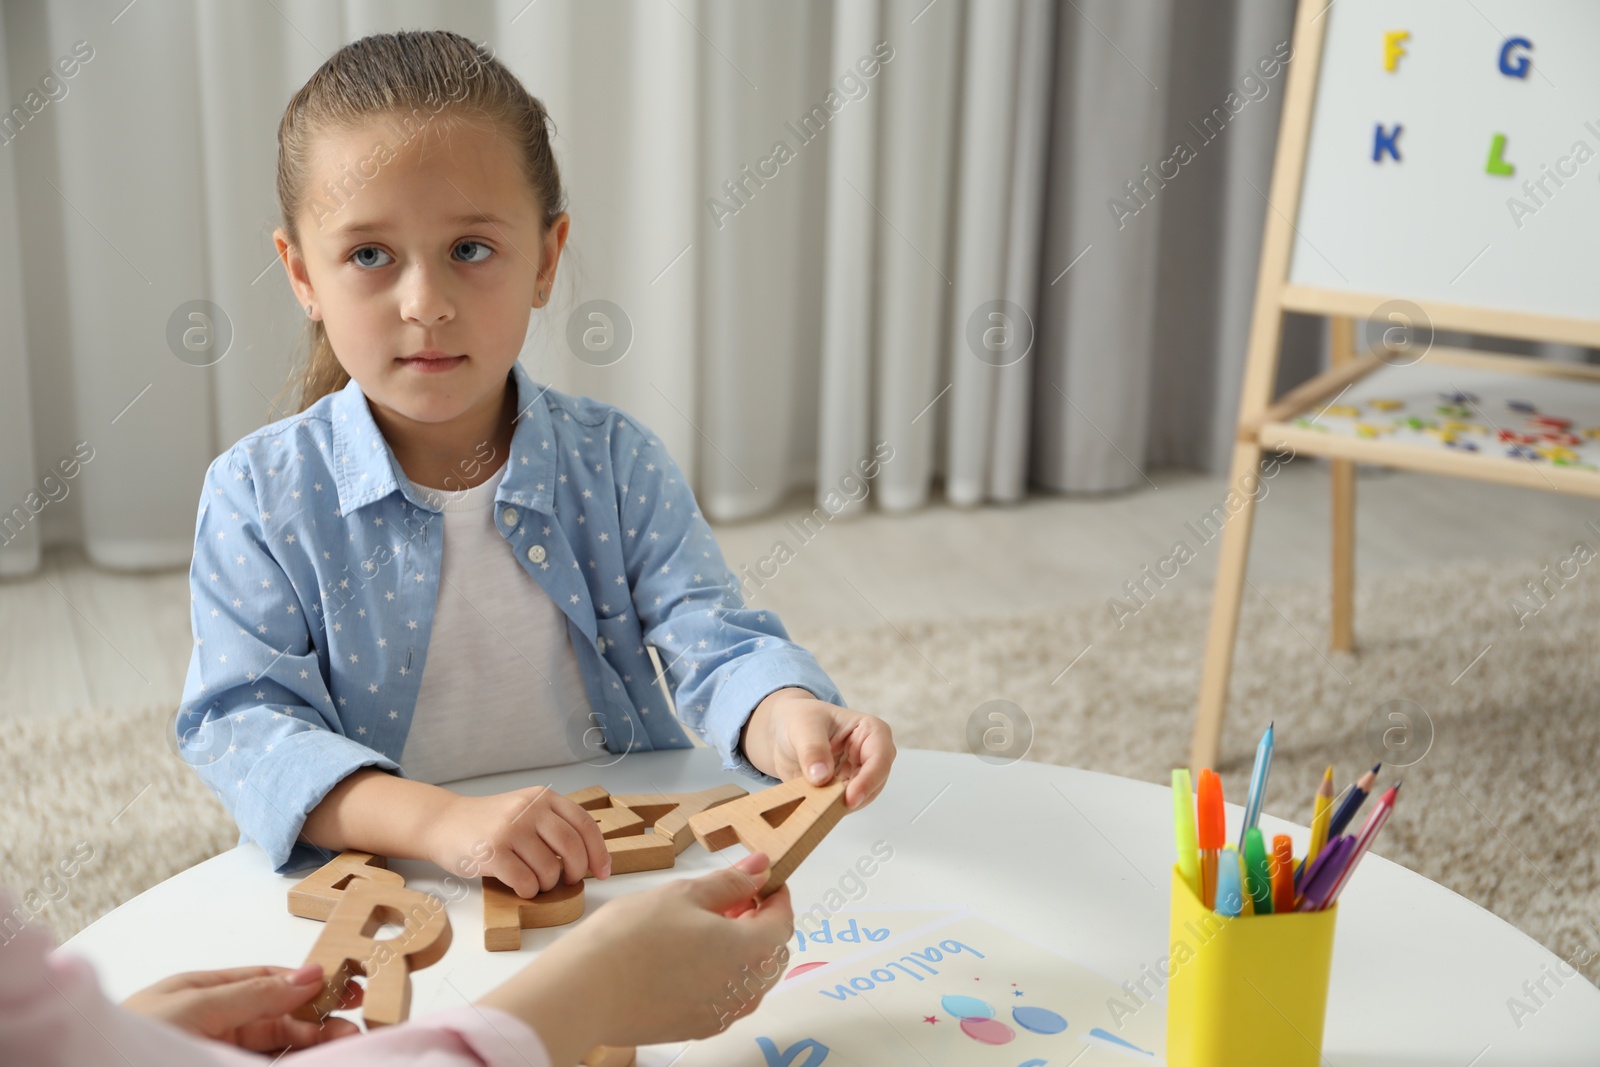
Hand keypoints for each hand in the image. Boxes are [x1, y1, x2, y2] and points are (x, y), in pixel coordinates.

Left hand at [122, 963, 360, 1050]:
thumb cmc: (131, 1041)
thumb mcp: (194, 1008)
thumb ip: (255, 994)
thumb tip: (312, 973)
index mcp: (202, 992)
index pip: (267, 982)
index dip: (308, 983)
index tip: (347, 986)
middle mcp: (213, 1023)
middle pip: (277, 1017)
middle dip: (318, 1017)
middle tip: (358, 1022)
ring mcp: (216, 1054)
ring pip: (275, 1047)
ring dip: (312, 1043)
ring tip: (348, 1042)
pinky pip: (266, 1065)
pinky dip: (293, 1062)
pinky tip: (314, 1059)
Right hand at [426, 785, 610, 896]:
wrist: (443, 823)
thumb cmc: (490, 823)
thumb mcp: (526, 810)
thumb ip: (553, 824)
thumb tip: (589, 857)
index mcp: (542, 798)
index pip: (584, 824)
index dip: (599, 851)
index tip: (603, 872)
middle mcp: (528, 809)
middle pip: (572, 847)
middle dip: (577, 871)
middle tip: (570, 880)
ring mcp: (509, 829)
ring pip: (549, 869)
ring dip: (547, 884)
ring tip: (535, 881)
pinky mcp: (491, 852)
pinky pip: (525, 882)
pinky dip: (528, 890)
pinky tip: (519, 886)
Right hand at [480, 852, 793, 1062]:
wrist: (583, 992)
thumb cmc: (631, 938)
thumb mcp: (684, 894)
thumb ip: (729, 883)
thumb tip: (760, 867)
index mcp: (751, 952)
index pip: (783, 920)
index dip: (775, 895)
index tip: (760, 879)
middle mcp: (744, 991)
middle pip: (770, 953)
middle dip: (757, 921)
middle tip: (729, 898)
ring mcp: (720, 1015)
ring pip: (748, 978)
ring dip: (739, 948)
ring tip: (703, 923)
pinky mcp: (695, 1028)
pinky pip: (723, 997)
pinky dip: (719, 973)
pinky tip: (687, 955)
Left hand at [741, 688, 895, 809]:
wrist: (782, 731)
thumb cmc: (798, 718)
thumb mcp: (802, 726)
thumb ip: (812, 749)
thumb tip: (821, 777)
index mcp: (870, 730)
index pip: (880, 757)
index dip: (869, 779)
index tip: (850, 798)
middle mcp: (870, 754)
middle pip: (875, 783)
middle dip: (854, 796)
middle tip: (827, 806)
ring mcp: (858, 775)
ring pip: (861, 799)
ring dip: (838, 804)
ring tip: (814, 800)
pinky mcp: (844, 790)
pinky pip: (842, 806)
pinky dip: (828, 808)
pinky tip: (812, 803)